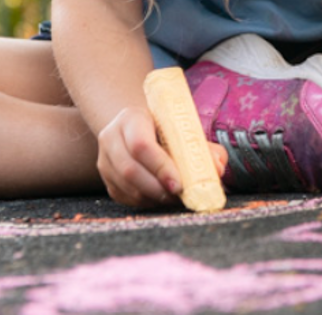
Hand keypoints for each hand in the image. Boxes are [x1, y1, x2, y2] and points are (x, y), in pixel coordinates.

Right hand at [95, 107, 228, 208]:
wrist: (135, 127)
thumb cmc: (165, 129)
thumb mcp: (182, 128)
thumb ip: (203, 147)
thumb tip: (217, 168)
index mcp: (131, 118)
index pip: (141, 145)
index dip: (161, 167)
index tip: (179, 184)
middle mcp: (111, 137)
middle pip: (130, 169)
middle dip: (157, 188)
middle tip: (179, 196)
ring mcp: (104, 160)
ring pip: (125, 187)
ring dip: (152, 197)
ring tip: (174, 198)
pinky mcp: (106, 178)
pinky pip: (124, 197)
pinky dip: (145, 202)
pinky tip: (161, 198)